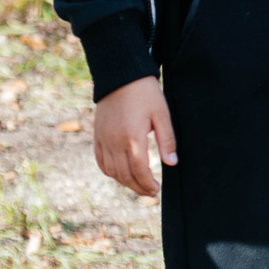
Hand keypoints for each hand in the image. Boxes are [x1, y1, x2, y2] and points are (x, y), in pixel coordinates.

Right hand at [94, 76, 176, 196]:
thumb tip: (172, 163)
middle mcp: (114, 142)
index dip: (147, 184)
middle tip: (150, 192)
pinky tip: (120, 174)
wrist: (120, 75)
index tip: (156, 190)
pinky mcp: (97, 135)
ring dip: (124, 182)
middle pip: (124, 175)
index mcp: (132, 138)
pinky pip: (100, 160)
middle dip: (137, 187)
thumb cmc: (145, 93)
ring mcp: (103, 139)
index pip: (139, 171)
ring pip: (111, 171)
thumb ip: (167, 140)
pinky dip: (109, 171)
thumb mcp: (162, 114)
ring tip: (138, 185)